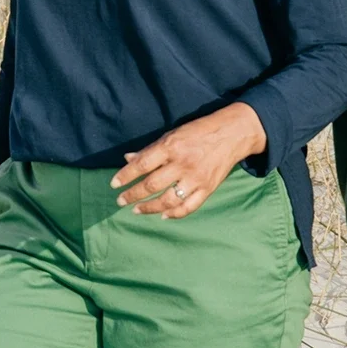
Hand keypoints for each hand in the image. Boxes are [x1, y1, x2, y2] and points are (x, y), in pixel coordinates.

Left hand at [109, 104, 266, 217]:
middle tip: (121, 200)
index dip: (125, 175)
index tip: (114, 184)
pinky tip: (163, 215)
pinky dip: (174, 214)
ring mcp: (196, 179)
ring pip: (168, 200)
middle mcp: (183, 164)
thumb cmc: (198, 132)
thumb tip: (128, 159)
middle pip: (152, 185)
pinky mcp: (208, 188)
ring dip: (150, 208)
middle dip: (132, 195)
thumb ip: (151, 150)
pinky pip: (188, 207)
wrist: (232, 134)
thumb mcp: (173, 134)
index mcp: (172, 147)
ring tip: (137, 210)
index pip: (142, 164)